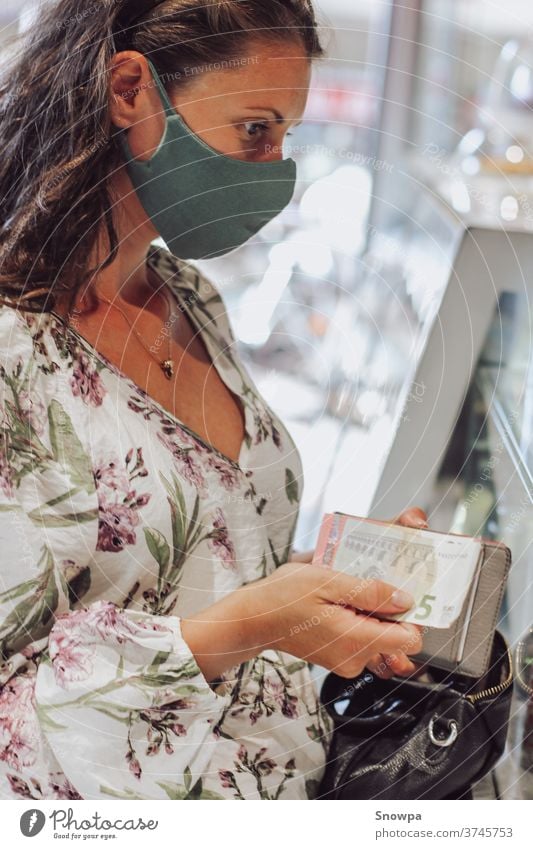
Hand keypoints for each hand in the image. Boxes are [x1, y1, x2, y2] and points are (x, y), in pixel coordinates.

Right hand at [245, 561, 423, 678]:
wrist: (254, 618)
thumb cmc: (283, 597)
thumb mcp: (327, 581)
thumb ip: (369, 592)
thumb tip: (404, 600)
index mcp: (355, 640)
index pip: (410, 639)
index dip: (412, 614)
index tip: (402, 591)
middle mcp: (354, 658)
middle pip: (397, 636)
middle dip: (390, 609)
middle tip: (370, 584)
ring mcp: (346, 661)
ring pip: (380, 636)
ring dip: (373, 613)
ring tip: (350, 591)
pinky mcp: (339, 658)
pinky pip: (363, 639)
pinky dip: (359, 620)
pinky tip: (341, 602)